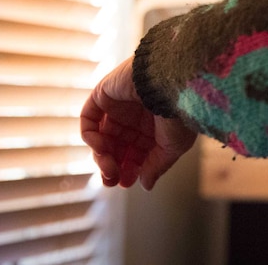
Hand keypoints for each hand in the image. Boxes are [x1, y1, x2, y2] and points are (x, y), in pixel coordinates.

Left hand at [80, 57, 196, 189]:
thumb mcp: (172, 147)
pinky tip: (101, 148)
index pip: (136, 151)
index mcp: (155, 125)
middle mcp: (136, 115)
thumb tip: (146, 185)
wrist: (172, 82)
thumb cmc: (179, 112)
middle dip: (113, 166)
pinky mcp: (103, 93)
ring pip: (102, 137)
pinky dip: (91, 137)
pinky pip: (89, 120)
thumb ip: (157, 165)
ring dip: (102, 157)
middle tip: (113, 181)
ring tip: (109, 169)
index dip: (130, 168)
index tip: (127, 183)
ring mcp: (118, 105)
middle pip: (117, 146)